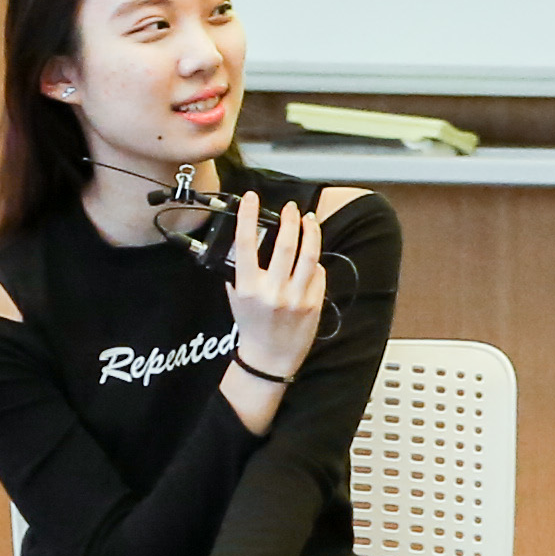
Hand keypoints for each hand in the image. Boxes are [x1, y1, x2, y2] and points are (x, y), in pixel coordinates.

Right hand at [224, 200, 330, 387]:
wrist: (269, 357)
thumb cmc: (252, 325)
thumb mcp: (236, 297)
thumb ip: (240, 270)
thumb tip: (247, 239)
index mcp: (248, 287)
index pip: (245, 243)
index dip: (248, 216)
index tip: (251, 197)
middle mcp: (272, 291)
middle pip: (286, 245)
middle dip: (290, 220)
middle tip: (290, 208)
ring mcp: (296, 298)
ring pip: (309, 255)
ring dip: (311, 232)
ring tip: (309, 220)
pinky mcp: (313, 304)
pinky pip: (318, 273)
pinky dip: (315, 260)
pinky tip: (311, 254)